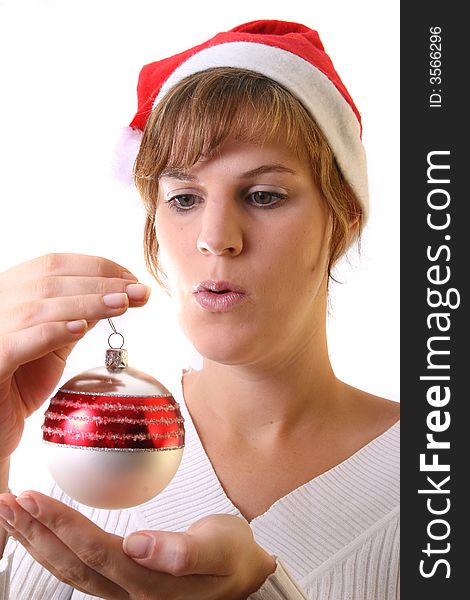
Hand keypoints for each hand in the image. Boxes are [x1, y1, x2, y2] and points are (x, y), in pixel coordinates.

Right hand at [0, 253, 150, 460]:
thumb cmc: (18, 384)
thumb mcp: (51, 344)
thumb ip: (74, 317)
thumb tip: (116, 295)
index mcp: (8, 293)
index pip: (52, 265)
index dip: (96, 267)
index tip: (132, 279)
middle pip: (50, 282)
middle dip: (101, 283)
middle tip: (139, 292)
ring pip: (39, 308)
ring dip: (87, 303)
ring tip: (122, 304)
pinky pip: (19, 342)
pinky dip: (52, 332)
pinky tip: (80, 329)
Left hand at [0, 491, 275, 598]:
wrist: (245, 577)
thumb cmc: (234, 559)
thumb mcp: (223, 550)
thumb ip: (187, 553)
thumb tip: (140, 545)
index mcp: (153, 585)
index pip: (96, 553)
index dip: (62, 526)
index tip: (34, 499)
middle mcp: (131, 595)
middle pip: (73, 564)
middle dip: (36, 532)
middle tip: (8, 502)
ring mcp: (125, 594)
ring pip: (70, 571)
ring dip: (37, 542)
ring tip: (13, 515)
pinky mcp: (124, 586)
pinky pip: (79, 571)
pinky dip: (54, 550)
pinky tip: (41, 536)